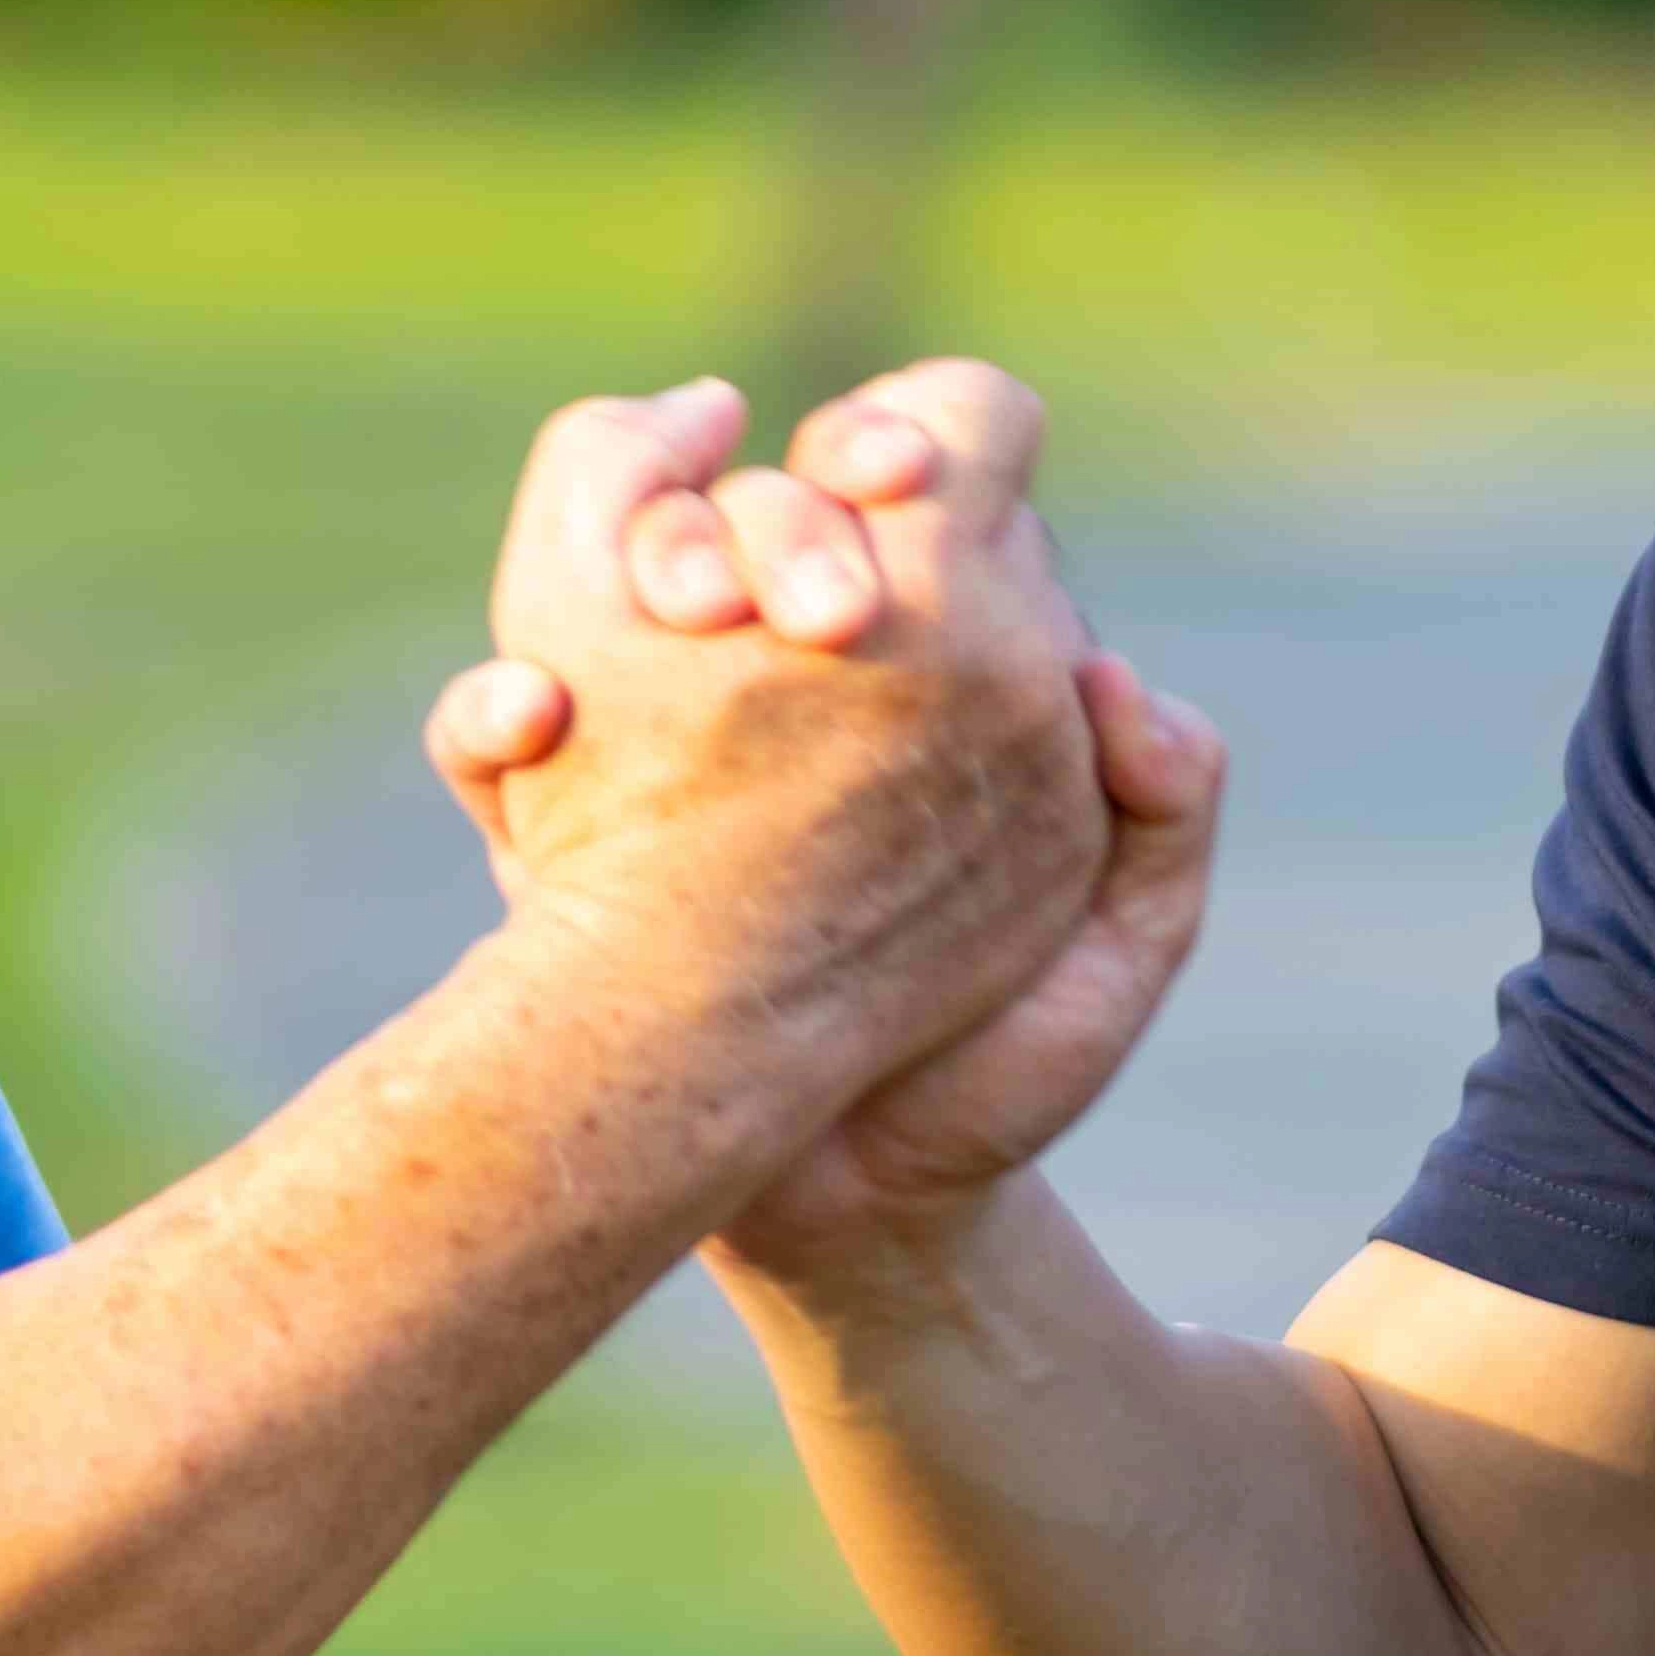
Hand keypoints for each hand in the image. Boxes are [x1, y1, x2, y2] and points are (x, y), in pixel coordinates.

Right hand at [429, 375, 1214, 1280]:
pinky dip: (489, 713)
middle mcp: (791, 671)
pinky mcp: (560, 824)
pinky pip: (492, 731)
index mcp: (942, 661)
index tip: (911, 479)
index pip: (923, 473)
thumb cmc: (993, 1068)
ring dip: (634, 565)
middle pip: (757, 503)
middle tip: (816, 593)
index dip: (914, 441)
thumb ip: (1165, 814)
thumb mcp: (1117, 950)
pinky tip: (528, 719)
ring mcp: (664, 740)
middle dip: (771, 510)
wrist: (865, 1214)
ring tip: (684, 613)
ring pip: (617, 588)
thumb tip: (1118, 682)